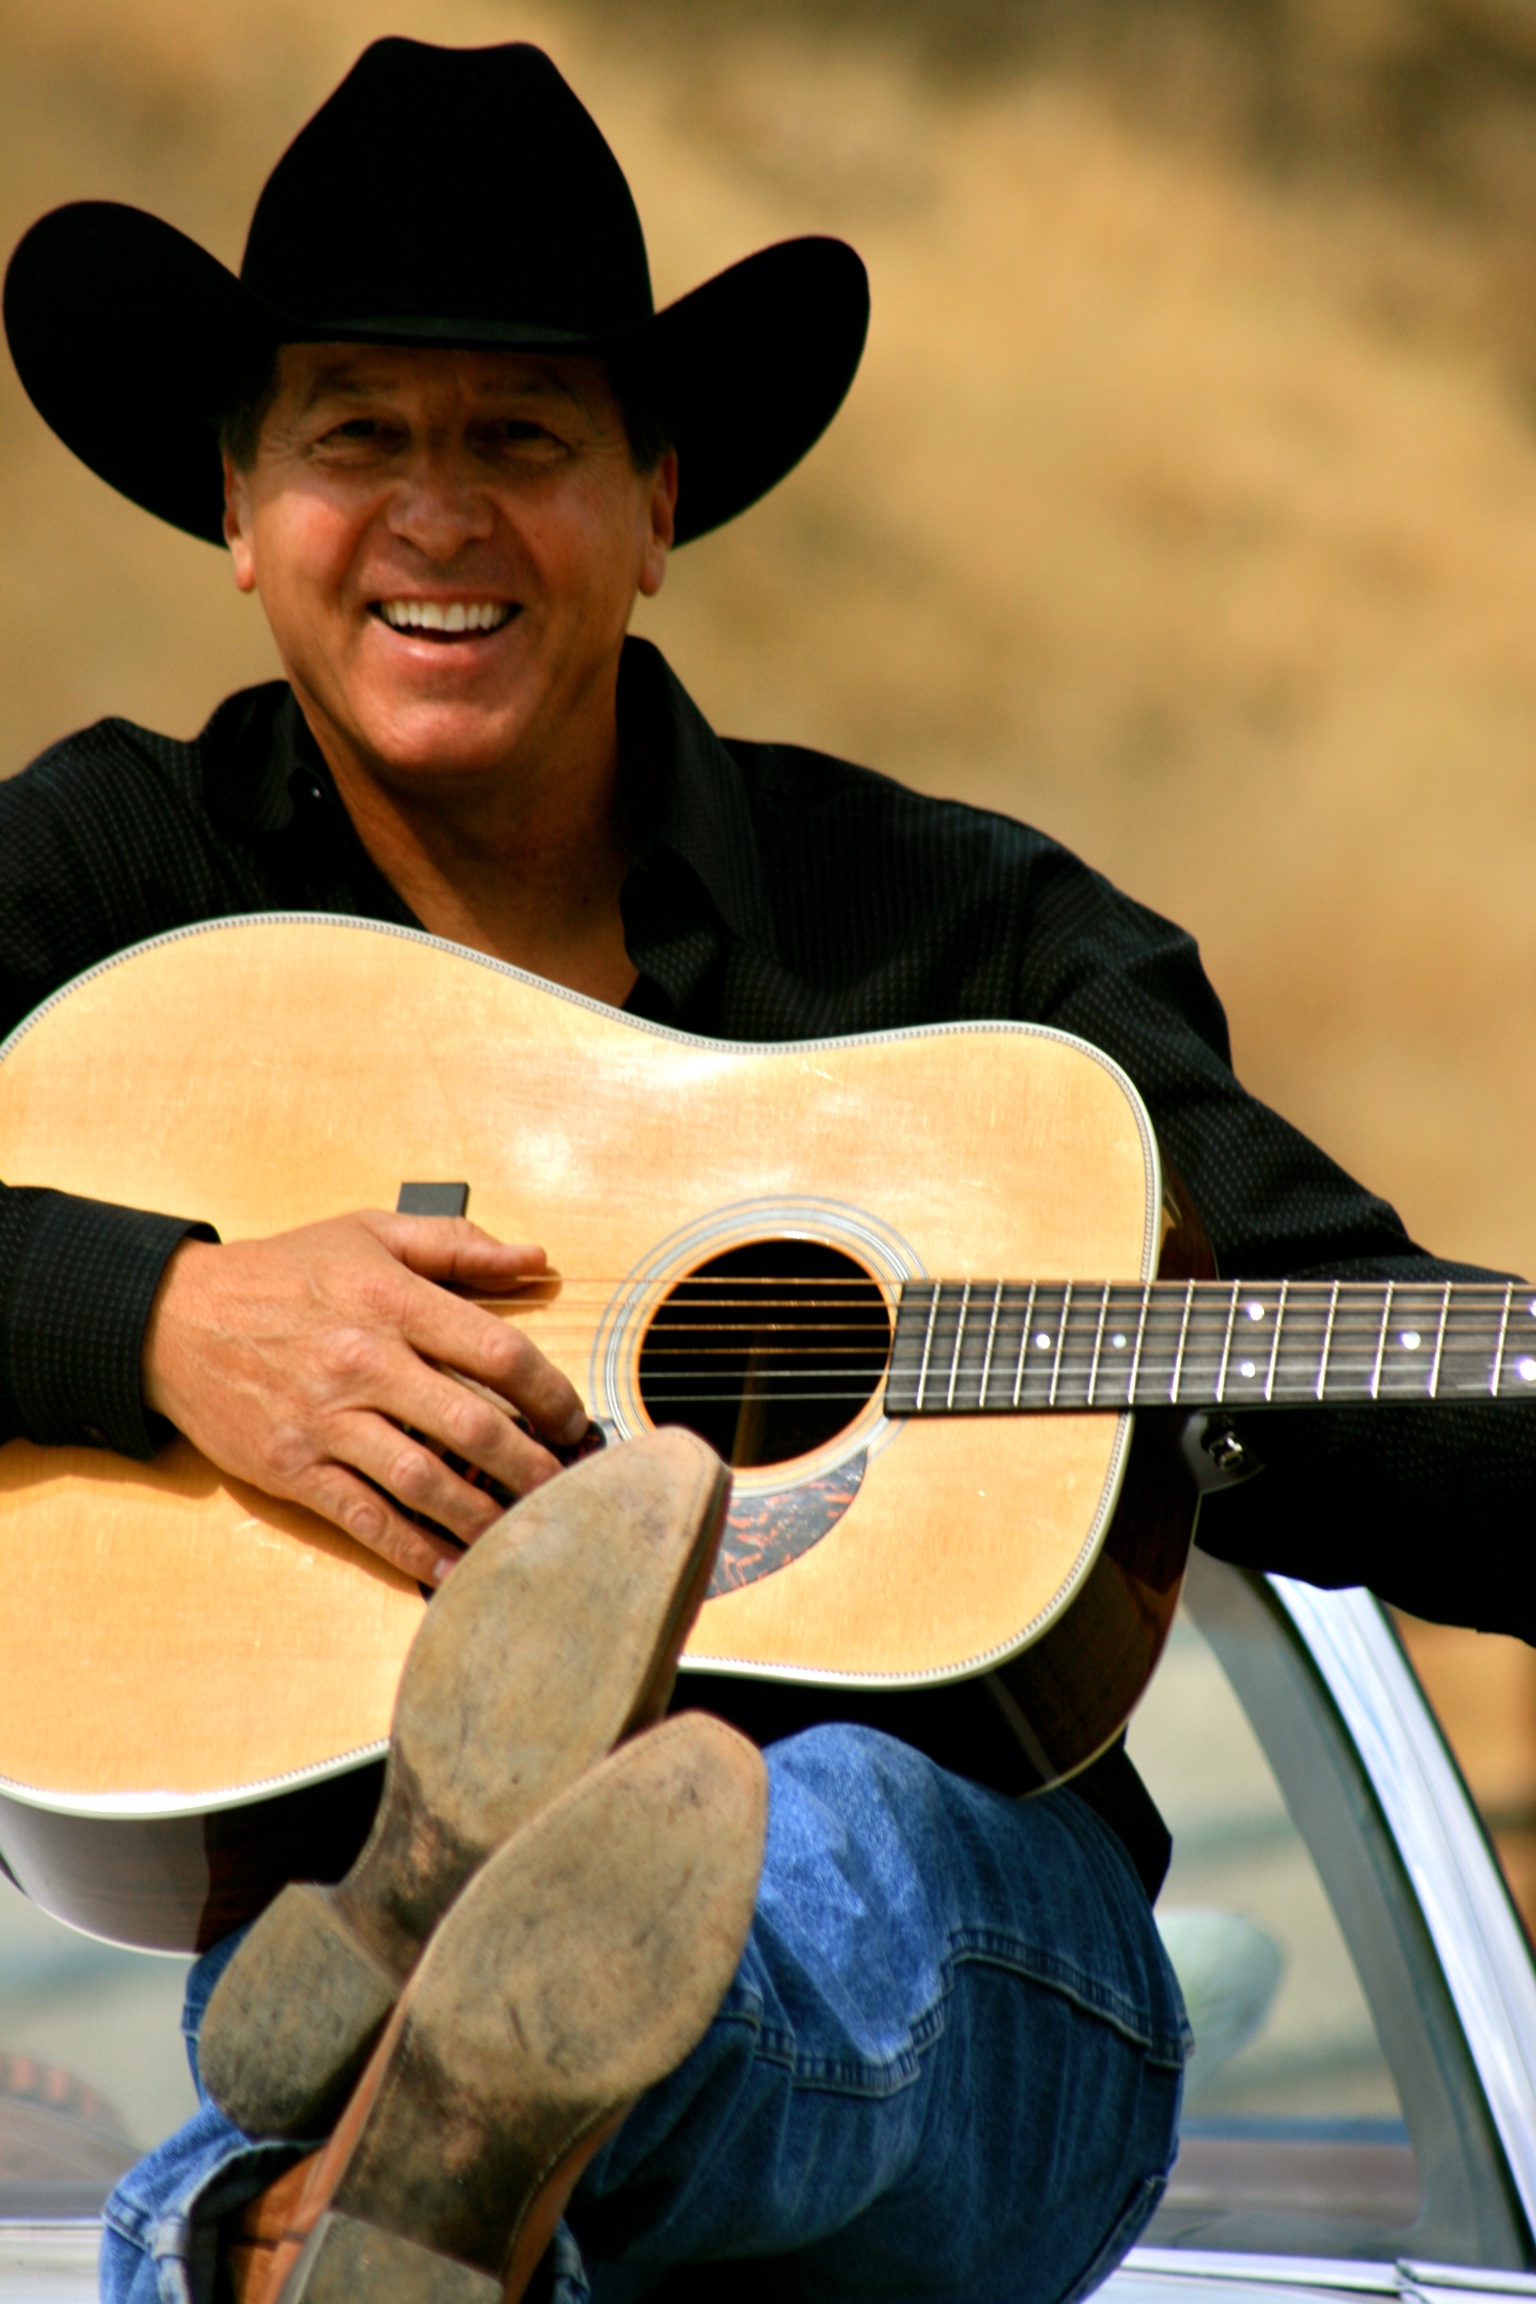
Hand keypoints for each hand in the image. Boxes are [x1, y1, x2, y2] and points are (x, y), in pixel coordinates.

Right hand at [141, 1210, 588, 1583]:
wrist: (174, 1318)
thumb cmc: (283, 1274)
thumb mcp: (369, 1233)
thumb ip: (457, 1247)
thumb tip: (534, 1258)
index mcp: (392, 1301)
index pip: (496, 1351)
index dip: (549, 1392)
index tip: (572, 1419)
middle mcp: (364, 1363)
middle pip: (470, 1424)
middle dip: (530, 1464)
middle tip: (564, 1487)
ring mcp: (326, 1421)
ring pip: (423, 1479)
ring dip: (483, 1513)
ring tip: (524, 1532)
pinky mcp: (293, 1468)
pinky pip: (365, 1517)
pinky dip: (413, 1548)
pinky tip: (451, 1566)